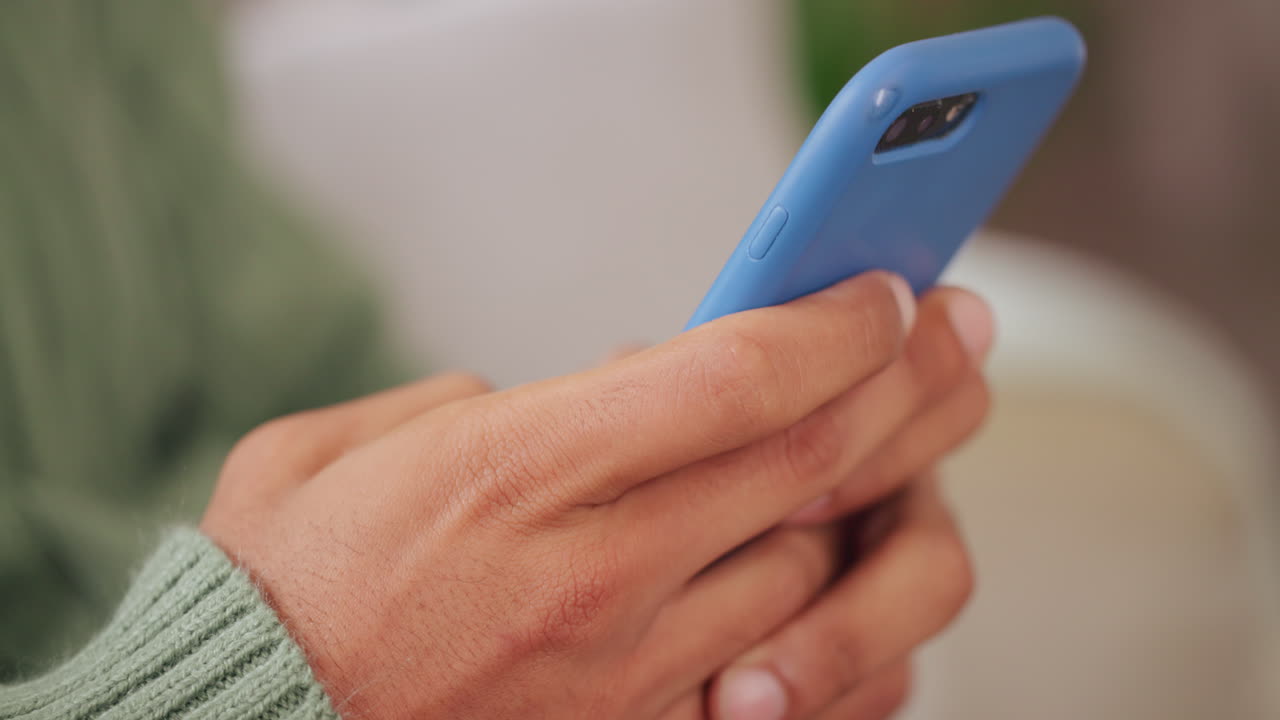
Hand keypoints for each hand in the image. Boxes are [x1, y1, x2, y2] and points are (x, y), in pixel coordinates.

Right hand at [200, 271, 977, 718]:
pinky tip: (838, 567)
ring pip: (809, 568)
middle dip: (904, 384)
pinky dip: (823, 617)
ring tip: (905, 436)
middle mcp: (595, 571)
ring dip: (869, 495)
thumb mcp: (343, 448)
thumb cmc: (285, 584)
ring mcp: (625, 673)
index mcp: (519, 471)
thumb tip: (571, 395)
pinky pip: (776, 679)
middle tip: (956, 335)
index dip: (834, 324)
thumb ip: (470, 406)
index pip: (735, 376)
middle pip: (806, 462)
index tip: (882, 291)